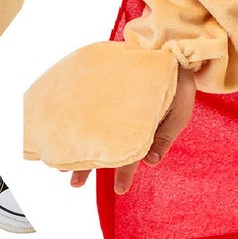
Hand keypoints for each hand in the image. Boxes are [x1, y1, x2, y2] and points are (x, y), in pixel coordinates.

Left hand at [67, 65, 197, 191]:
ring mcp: (111, 104)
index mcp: (140, 130)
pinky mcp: (101, 85)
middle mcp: (123, 120)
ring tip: (60, 163)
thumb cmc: (177, 83)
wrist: (173, 48)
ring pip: (90, 129)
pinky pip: (84, 103)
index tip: (121, 190)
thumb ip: (163, 139)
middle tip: (74, 183)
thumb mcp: (177, 115)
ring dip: (76, 146)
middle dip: (89, 167)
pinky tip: (60, 125)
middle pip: (103, 147)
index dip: (124, 174)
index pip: (130, 157)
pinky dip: (72, 115)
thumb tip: (151, 163)